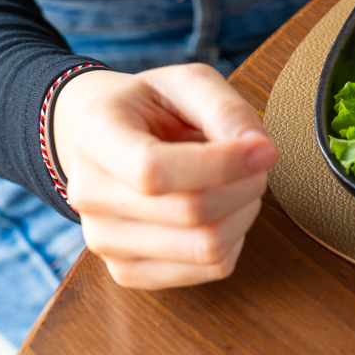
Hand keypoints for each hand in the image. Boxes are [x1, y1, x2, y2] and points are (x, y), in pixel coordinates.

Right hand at [52, 64, 278, 288]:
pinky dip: (235, 239)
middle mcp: (88, 194)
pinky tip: (224, 210)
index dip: (222, 164)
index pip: (154, 171)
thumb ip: (226, 109)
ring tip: (239, 182)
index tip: (266, 149)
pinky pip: (208, 270)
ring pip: (206, 247)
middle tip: (257, 160)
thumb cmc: (156, 108)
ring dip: (244, 212)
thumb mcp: (189, 83)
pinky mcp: (127, 271)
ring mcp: (103, 240)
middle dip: (245, 185)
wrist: (113, 141)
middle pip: (191, 212)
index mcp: (95, 137)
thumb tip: (261, 151)